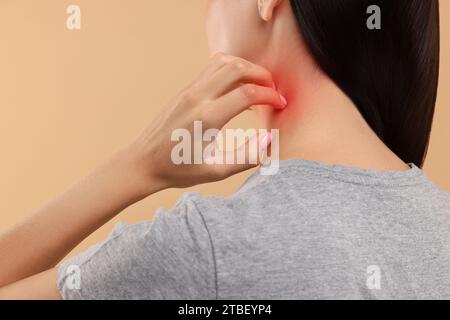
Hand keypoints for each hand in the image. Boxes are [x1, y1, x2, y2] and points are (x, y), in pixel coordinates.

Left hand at [128, 53, 286, 192]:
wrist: (143, 162)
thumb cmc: (177, 169)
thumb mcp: (216, 171)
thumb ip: (246, 156)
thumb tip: (269, 139)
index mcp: (207, 119)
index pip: (247, 94)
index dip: (270, 96)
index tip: (280, 104)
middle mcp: (197, 98)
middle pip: (237, 68)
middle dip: (262, 75)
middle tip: (273, 91)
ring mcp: (189, 91)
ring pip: (223, 62)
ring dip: (246, 68)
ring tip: (258, 86)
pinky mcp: (185, 90)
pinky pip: (211, 69)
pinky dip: (231, 71)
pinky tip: (238, 90)